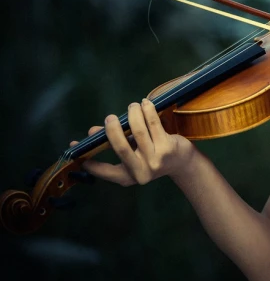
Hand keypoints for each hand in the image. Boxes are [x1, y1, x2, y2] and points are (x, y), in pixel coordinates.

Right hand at [71, 98, 194, 185]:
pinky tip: (145, 104)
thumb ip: (115, 142)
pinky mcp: (168, 148)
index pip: (103, 171)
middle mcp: (140, 172)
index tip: (76, 147)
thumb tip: (93, 130)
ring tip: (131, 106)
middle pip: (120, 148)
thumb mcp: (133, 154)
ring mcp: (155, 161)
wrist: (182, 162)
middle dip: (112, 129)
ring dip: (133, 115)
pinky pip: (154, 125)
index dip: (88, 160)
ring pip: (139, 132)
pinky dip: (148, 111)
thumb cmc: (153, 155)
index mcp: (127, 177)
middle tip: (110, 118)